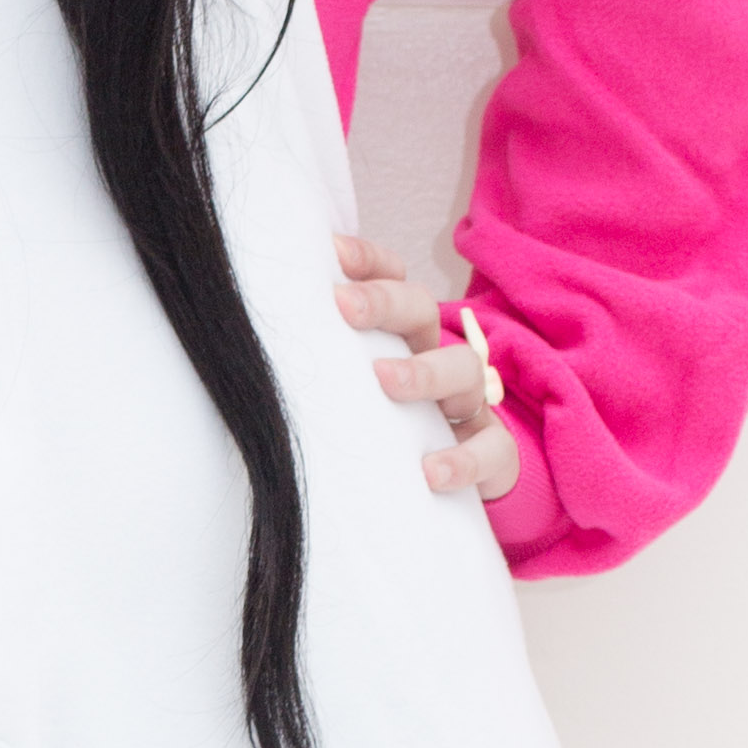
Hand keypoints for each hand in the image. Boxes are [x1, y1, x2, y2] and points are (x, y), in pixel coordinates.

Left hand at [334, 231, 518, 496]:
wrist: (446, 494)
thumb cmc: (381, 435)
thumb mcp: (350, 395)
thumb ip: (323, 366)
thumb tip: (256, 345)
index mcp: (401, 338)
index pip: (392, 281)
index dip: (368, 261)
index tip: (333, 253)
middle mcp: (436, 359)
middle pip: (422, 311)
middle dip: (385, 302)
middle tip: (344, 306)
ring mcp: (468, 404)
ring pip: (463, 368)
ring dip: (424, 371)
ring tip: (385, 381)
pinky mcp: (492, 453)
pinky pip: (490, 450)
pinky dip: (462, 459)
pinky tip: (430, 471)